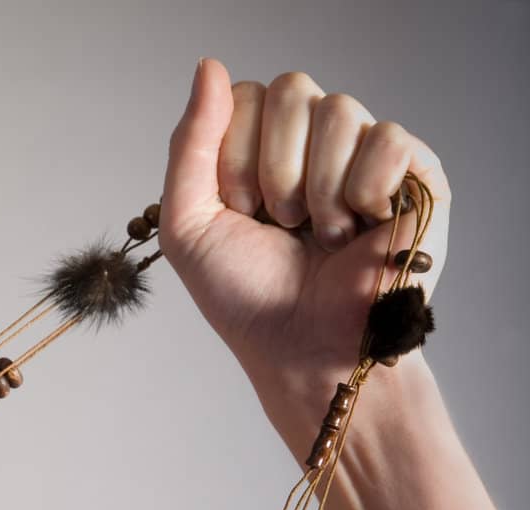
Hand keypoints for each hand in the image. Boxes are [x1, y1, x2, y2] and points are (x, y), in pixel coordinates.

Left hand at [157, 58, 449, 437]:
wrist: (301, 348)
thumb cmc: (246, 297)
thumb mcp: (189, 222)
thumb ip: (190, 143)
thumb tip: (209, 66)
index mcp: (265, 149)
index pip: (247, 94)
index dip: (233, 155)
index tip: (237, 210)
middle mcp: (317, 145)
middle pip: (293, 89)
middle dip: (272, 166)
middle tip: (279, 222)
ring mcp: (367, 156)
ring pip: (340, 109)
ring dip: (315, 186)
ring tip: (319, 233)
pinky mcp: (416, 175)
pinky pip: (388, 136)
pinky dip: (363, 189)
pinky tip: (362, 226)